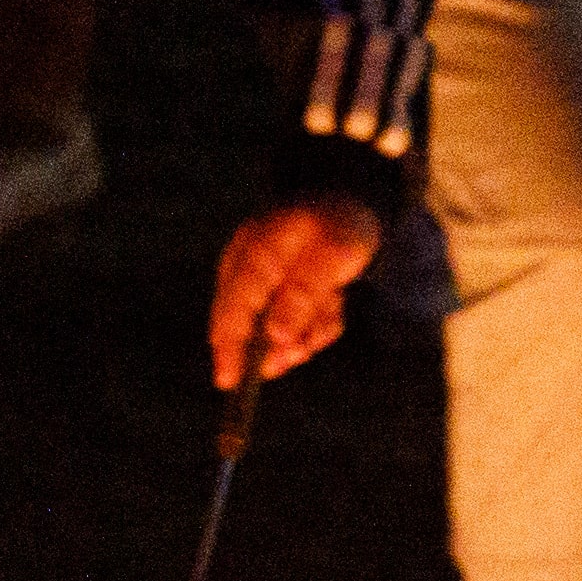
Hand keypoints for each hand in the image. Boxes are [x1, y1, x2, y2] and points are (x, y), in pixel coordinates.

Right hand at [212, 194, 385, 382]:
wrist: (352, 200)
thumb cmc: (342, 225)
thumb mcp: (334, 257)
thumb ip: (303, 295)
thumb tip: (275, 337)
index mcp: (257, 250)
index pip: (235, 306)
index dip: (229, 345)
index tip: (228, 380)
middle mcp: (247, 264)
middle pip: (245, 322)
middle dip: (275, 346)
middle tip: (299, 354)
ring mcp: (257, 275)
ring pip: (270, 326)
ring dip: (304, 332)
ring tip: (331, 311)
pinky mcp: (273, 286)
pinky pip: (286, 319)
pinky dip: (311, 323)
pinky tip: (332, 306)